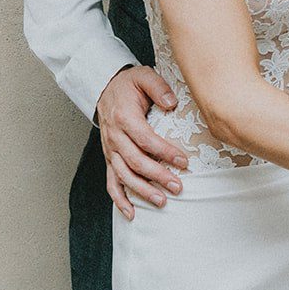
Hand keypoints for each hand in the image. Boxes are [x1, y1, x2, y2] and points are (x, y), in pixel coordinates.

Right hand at [97, 66, 189, 220]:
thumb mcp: (144, 76)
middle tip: (178, 186)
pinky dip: (120, 199)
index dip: (164, 152)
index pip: (145, 139)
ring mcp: (110, 149)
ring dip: (142, 191)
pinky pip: (111, 181)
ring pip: (123, 175)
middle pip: (135, 161)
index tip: (183, 161)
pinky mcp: (109, 158)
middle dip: (157, 176)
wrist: (104, 87)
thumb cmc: (128, 84)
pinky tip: (132, 213)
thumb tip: (172, 103)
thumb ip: (159, 88)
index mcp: (124, 117)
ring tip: (162, 202)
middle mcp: (114, 136)